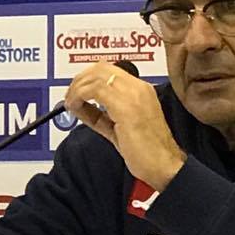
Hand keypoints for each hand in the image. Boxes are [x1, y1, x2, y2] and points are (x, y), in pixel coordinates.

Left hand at [64, 62, 184, 191]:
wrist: (164, 165)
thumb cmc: (147, 152)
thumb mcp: (119, 127)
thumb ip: (101, 114)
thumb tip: (80, 106)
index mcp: (141, 90)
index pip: (109, 71)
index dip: (88, 78)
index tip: (76, 93)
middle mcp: (138, 87)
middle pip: (100, 68)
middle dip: (79, 80)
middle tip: (69, 97)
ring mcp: (133, 94)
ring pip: (95, 76)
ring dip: (77, 88)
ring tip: (71, 104)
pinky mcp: (125, 106)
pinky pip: (94, 90)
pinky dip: (78, 96)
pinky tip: (75, 108)